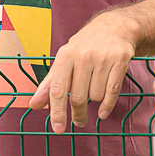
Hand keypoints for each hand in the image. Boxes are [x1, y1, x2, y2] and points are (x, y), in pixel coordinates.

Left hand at [28, 13, 136, 132]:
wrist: (114, 26)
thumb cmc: (84, 46)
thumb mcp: (64, 59)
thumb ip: (49, 83)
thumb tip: (34, 105)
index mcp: (66, 55)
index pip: (58, 89)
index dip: (57, 112)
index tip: (58, 129)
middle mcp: (83, 56)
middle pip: (78, 97)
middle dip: (78, 114)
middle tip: (79, 122)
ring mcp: (103, 58)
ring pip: (96, 96)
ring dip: (94, 101)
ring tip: (94, 91)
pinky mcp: (120, 60)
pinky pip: (113, 91)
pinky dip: (107, 106)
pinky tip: (103, 111)